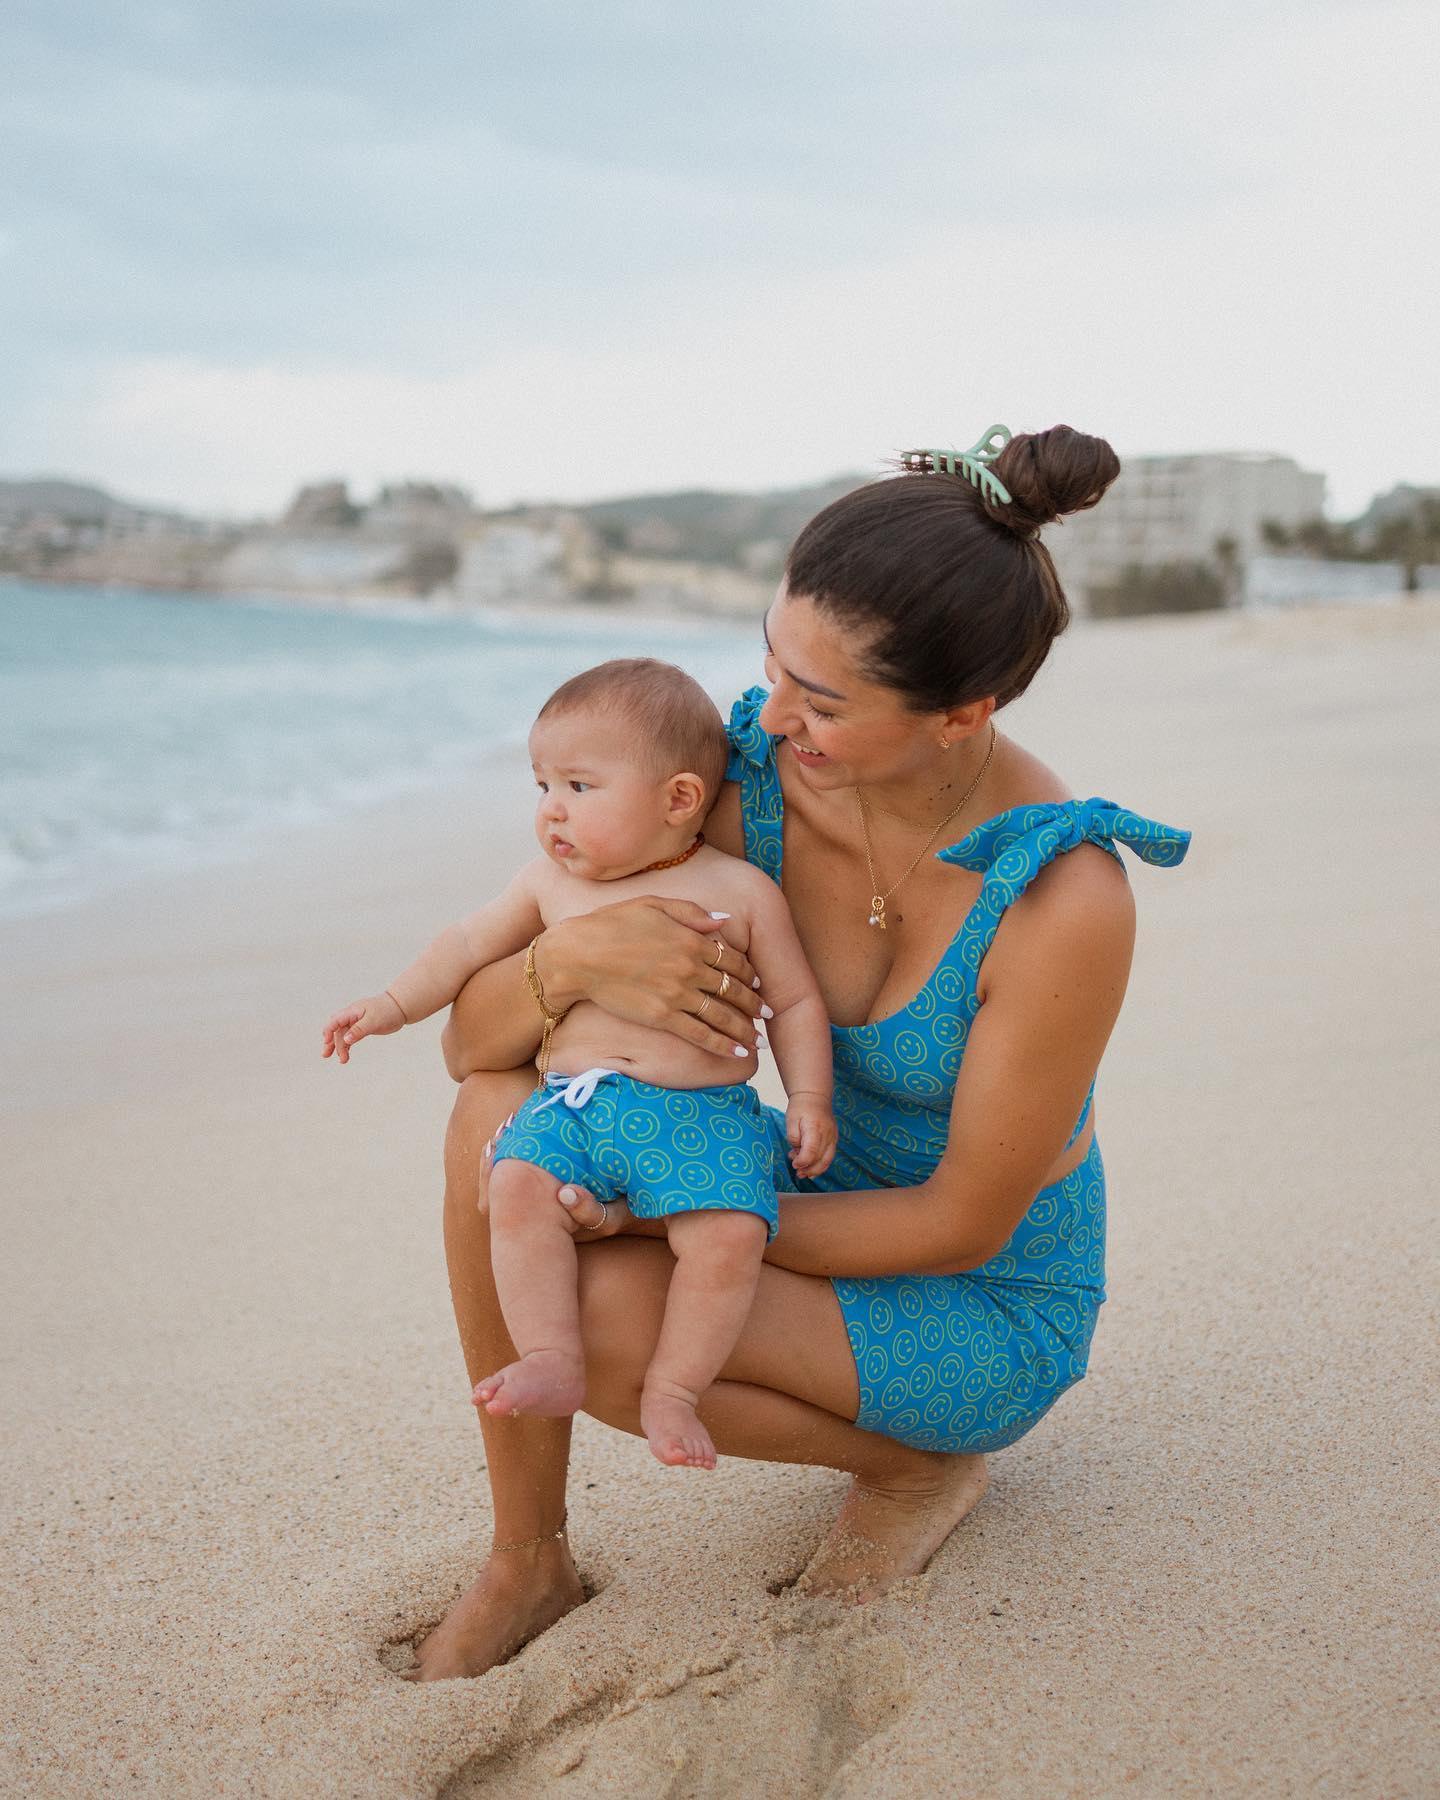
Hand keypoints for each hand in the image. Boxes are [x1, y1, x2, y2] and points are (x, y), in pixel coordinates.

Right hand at [321, 992, 404, 1062]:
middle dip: (332, 1043)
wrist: (399, 1007)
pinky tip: (346, 1054)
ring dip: (339, 1046)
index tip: (326, 1042)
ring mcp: (356, 1022)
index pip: (335, 1020)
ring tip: (341, 1060)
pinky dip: (347, 1045)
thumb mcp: (373, 1021)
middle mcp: (351, 1016)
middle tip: (327, 1056)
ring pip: (343, 1035)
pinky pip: (350, 1037)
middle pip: (337, 1030)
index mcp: (352, 1011)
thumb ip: (359, 1030)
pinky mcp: (361, 1028)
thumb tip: (346, 1039)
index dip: (329, 1031)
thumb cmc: (387, 1011)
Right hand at [539, 897, 767, 1059]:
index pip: (732, 959)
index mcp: (691, 939)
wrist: (578, 955)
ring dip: (745, 1029)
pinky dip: (723, 1045)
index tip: (757, 982)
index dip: (748, 972)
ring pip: (722, 1015)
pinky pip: (700, 1034)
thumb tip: (725, 921)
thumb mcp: (653, 905)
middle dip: (755, 1003)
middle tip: (768, 1012)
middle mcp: (689, 967)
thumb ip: (692, 912)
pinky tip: (738, 1053)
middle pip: (732, 988)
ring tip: (759, 1041)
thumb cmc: (611, 925)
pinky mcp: (662, 1017)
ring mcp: (677, 994)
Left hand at [786, 1091, 836, 1179]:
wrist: (815, 1096)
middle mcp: (827, 1134)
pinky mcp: (834, 1139)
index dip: (802, 1161)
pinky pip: (829, 1156)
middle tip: (797, 1173)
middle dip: (808, 1169)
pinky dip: (821, 1165)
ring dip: (815, 1170)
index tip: (794, 1164)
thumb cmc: (800, 1108)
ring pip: (827, 1160)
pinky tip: (811, 1169)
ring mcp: (833, 1137)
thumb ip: (793, 1137)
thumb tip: (797, 1152)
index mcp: (815, 1128)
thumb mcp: (790, 1120)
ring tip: (803, 1174)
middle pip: (820, 1159)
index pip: (811, 1151)